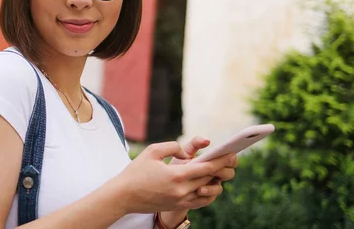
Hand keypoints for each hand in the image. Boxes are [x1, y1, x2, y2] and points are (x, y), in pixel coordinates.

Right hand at [113, 141, 237, 214]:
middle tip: (230, 159)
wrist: (123, 196)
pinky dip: (207, 193)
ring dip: (215, 181)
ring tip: (218, 171)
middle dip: (221, 169)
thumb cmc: (136, 171)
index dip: (221, 160)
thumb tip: (188, 153)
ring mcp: (180, 200)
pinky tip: (208, 185)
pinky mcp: (177, 206)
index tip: (230, 153)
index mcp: (177, 175)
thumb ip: (173, 147)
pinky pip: (200, 202)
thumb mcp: (152, 151)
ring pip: (207, 191)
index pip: (207, 168)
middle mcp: (182, 190)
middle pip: (210, 179)